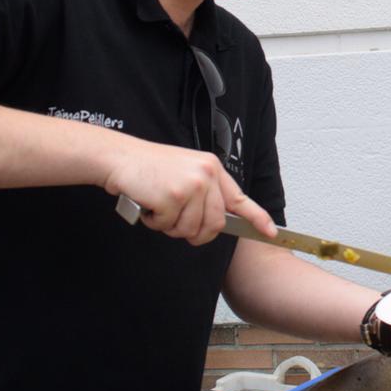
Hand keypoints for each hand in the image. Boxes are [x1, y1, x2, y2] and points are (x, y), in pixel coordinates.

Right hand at [106, 142, 275, 245]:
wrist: (120, 158)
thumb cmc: (149, 167)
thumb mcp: (186, 171)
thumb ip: (204, 192)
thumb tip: (214, 222)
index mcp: (212, 168)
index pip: (240, 199)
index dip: (258, 218)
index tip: (270, 232)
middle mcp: (206, 175)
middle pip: (214, 225)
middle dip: (195, 233)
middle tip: (175, 223)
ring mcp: (190, 185)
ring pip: (190, 229)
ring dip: (170, 226)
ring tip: (158, 206)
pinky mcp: (172, 196)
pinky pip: (168, 226)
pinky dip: (154, 222)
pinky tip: (148, 204)